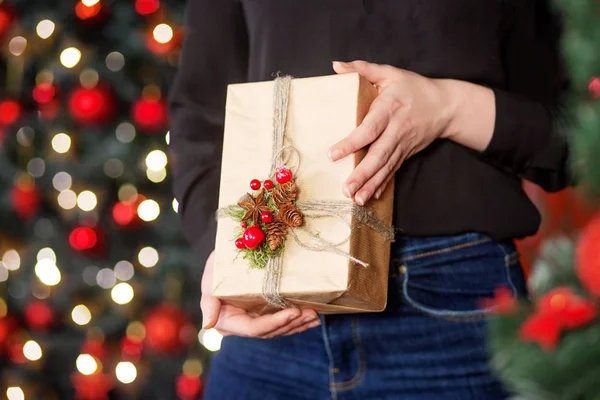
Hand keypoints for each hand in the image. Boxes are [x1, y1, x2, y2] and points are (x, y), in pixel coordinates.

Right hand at [201, 250, 320, 337]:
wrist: (227, 256)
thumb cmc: (217, 266)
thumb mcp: (210, 279)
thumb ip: (208, 302)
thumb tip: (208, 325)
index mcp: (228, 322)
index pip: (254, 328)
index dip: (275, 323)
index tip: (293, 312)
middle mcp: (242, 325)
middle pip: (270, 331)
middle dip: (291, 323)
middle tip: (310, 313)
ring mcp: (256, 320)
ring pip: (279, 329)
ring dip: (298, 324)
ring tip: (315, 315)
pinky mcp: (266, 314)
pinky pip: (283, 322)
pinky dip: (298, 321)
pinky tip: (313, 318)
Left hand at [329, 60, 456, 204]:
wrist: (446, 106)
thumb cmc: (413, 88)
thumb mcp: (390, 73)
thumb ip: (362, 69)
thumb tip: (336, 66)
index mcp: (390, 109)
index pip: (369, 129)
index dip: (351, 143)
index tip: (333, 154)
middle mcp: (397, 131)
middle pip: (378, 155)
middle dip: (362, 174)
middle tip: (346, 189)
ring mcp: (402, 145)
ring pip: (385, 168)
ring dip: (370, 184)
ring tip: (355, 199)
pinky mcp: (405, 154)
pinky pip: (392, 171)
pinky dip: (381, 184)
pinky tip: (370, 196)